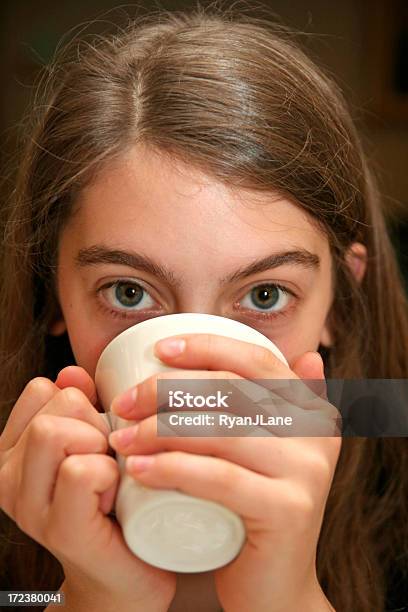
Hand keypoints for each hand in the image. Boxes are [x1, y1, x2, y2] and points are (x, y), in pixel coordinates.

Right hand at [0, 366, 175, 610]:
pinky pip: (80, 471)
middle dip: (96, 422)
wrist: (126, 574)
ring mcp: (28, 506)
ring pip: (58, 432)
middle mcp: (8, 477)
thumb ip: (79, 406)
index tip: (95, 437)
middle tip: (109, 458)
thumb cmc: (114, 501)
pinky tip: (114, 499)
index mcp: (13, 451)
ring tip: (110, 478)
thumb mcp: (94, 443)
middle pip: (56, 405)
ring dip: (100, 447)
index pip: (43, 389)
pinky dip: (108, 475)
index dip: (82, 403)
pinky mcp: (59, 528)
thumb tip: (72, 372)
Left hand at [109, 334, 339, 611]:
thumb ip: (288, 405)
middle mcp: (316, 433)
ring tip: (121, 438)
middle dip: (168, 390)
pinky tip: (137, 469)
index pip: (256, 360)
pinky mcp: (289, 508)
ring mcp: (306, 470)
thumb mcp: (270, 451)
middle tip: (124, 404)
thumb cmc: (254, 510)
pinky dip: (171, 469)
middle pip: (231, 390)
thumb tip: (309, 355)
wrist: (276, 585)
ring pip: (218, 430)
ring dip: (158, 430)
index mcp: (310, 410)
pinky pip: (219, 476)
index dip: (207, 348)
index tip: (159, 351)